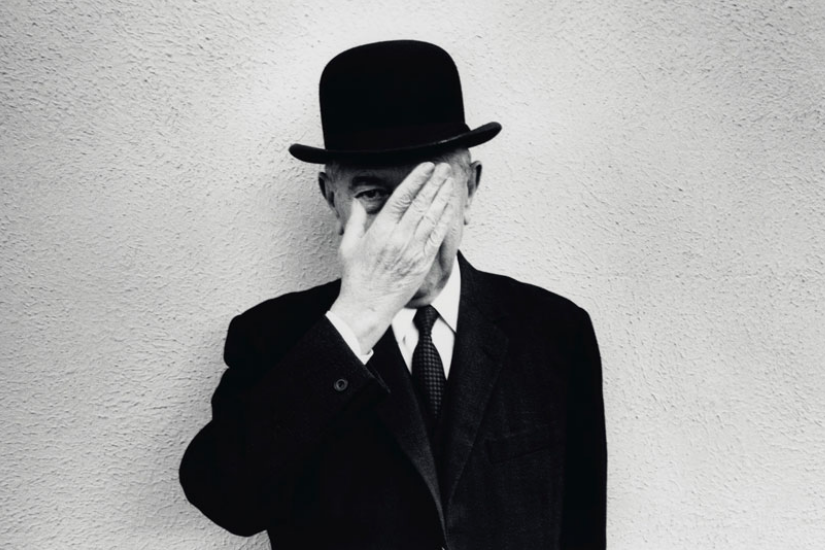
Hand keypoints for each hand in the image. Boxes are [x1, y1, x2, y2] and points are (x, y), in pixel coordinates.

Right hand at [329, 162, 455, 352]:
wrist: (368, 306)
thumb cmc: (357, 278)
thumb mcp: (348, 246)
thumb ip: (356, 221)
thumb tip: (358, 202)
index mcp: (381, 230)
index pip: (402, 197)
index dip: (416, 179)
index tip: (426, 166)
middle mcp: (400, 237)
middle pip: (421, 203)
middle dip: (435, 183)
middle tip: (444, 168)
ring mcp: (414, 250)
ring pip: (432, 217)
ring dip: (442, 197)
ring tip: (450, 182)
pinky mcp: (423, 261)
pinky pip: (437, 236)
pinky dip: (444, 220)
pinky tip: (450, 208)